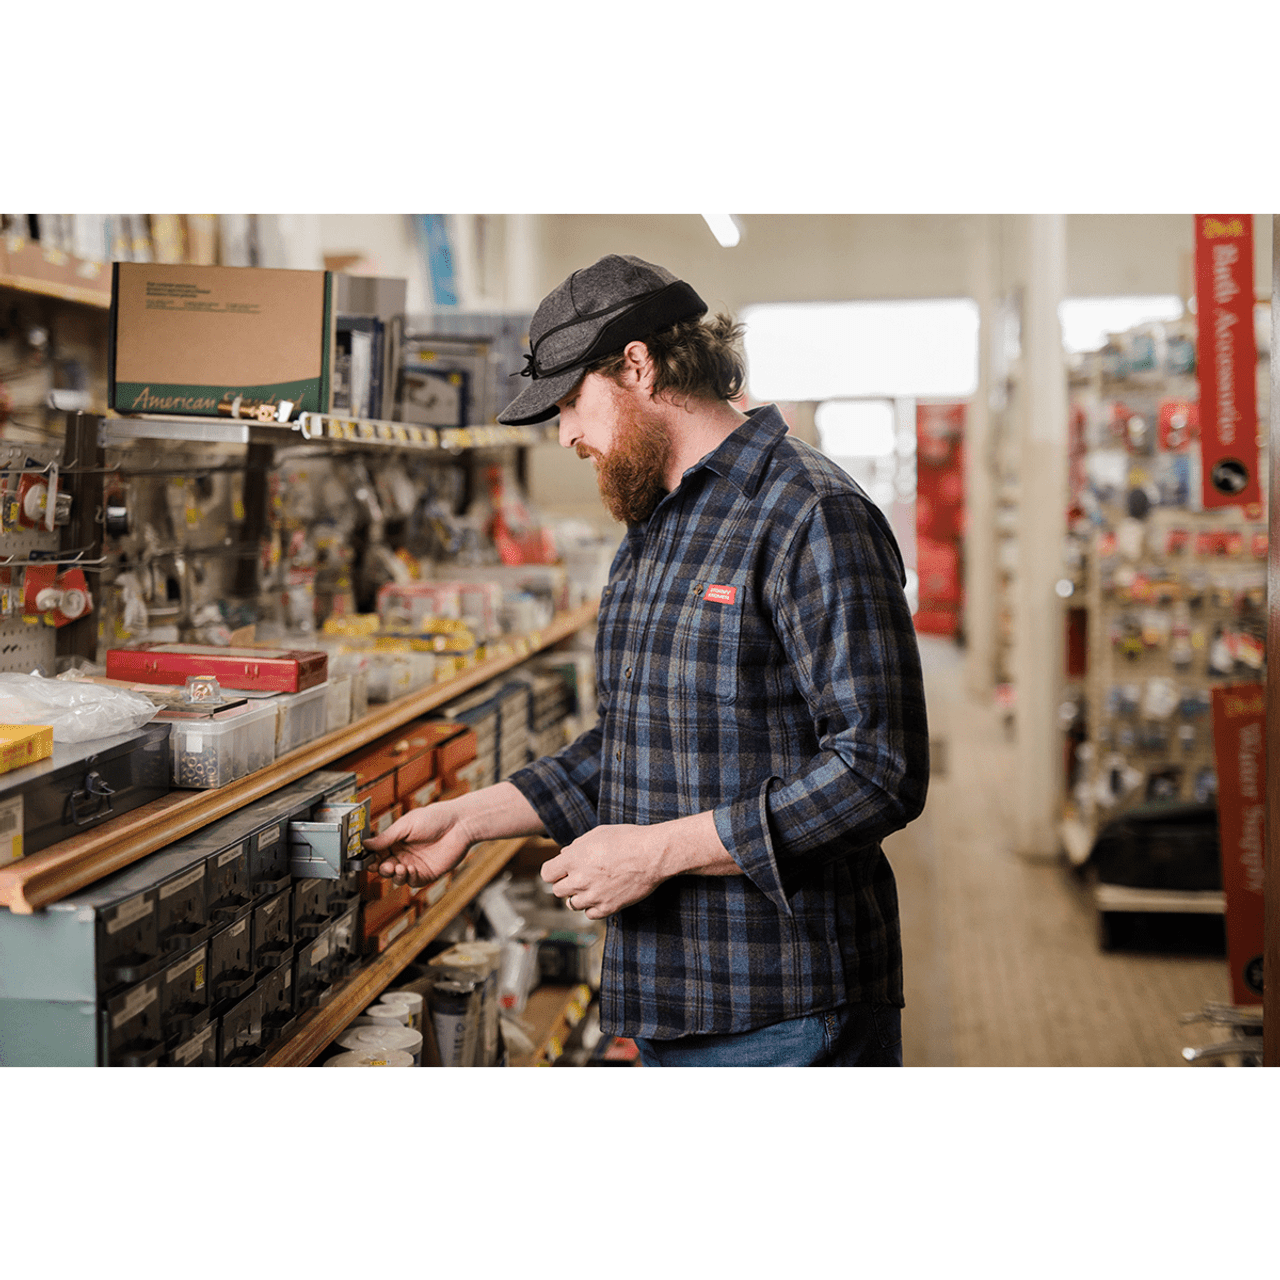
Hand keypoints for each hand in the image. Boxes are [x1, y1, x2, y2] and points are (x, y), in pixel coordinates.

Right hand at [364, 804, 470, 887]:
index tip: (365, 860)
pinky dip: (408, 879)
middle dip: (381, 868)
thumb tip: (365, 843)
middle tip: (383, 865)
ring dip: (394, 875)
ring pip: (397, 877)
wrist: (460, 824)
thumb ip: (386, 837)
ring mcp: (415, 864)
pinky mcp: (427, 873)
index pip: (378, 853)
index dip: (371, 858)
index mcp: (397, 840)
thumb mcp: (406, 825)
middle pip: (385, 867)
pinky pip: (412, 882)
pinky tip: (410, 869)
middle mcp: (405, 853)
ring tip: (399, 867)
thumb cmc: (435, 818)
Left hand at [539, 823, 671, 918]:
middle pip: (557, 891)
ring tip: (592, 885)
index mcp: (574, 859)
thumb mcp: (598, 834)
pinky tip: (601, 896)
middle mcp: (580, 880)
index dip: (554, 871)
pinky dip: (592, 907)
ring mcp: (594, 896)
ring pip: (571, 904)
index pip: (547, 873)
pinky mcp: (608, 907)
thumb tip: (565, 854)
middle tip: (579, 876)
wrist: (653, 854)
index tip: (562, 870)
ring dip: (578, 896)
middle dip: (565, 883)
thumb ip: (577, 845)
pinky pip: (589, 914)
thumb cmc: (627, 839)